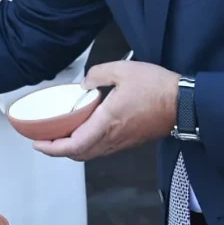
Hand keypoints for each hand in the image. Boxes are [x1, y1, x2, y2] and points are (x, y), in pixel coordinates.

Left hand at [33, 60, 180, 160]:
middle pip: (79, 154)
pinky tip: (83, 130)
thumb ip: (97, 74)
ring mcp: (122, 142)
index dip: (53, 148)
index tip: (38, 143)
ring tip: (60, 135)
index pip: (74, 145)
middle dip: (58, 150)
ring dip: (72, 148)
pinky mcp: (130, 141)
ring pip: (91, 153)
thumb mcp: (122, 70)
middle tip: (44, 140)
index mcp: (107, 122)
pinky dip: (87, 144)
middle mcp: (113, 138)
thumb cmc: (157, 87)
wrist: (185, 103)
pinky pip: (102, 148)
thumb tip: (85, 84)